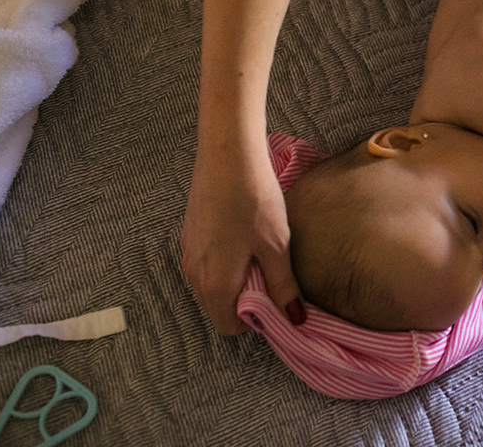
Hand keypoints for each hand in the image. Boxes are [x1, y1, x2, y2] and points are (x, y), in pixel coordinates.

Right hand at [180, 136, 303, 334]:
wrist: (227, 155)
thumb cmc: (254, 200)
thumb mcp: (276, 245)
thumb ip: (283, 286)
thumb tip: (294, 318)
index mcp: (214, 284)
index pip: (228, 327)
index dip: (256, 321)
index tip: (276, 299)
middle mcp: (193, 274)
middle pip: (219, 307)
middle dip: (247, 300)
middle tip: (274, 273)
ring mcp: (189, 253)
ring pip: (213, 284)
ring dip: (238, 279)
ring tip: (262, 251)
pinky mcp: (191, 234)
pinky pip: (208, 263)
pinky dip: (227, 261)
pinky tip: (246, 234)